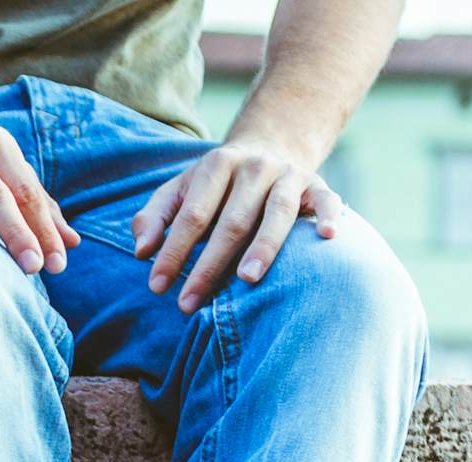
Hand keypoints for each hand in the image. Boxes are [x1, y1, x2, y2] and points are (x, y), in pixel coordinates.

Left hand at [135, 128, 340, 308]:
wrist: (267, 149)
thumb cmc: (214, 186)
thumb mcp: (179, 191)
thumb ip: (155, 218)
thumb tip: (141, 251)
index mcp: (217, 165)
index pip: (193, 215)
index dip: (174, 251)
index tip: (157, 288)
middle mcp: (255, 167)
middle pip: (233, 220)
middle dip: (210, 264)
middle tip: (189, 303)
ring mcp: (289, 175)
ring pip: (278, 212)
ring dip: (264, 245)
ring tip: (247, 279)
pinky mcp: (318, 185)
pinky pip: (327, 201)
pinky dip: (329, 216)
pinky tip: (328, 237)